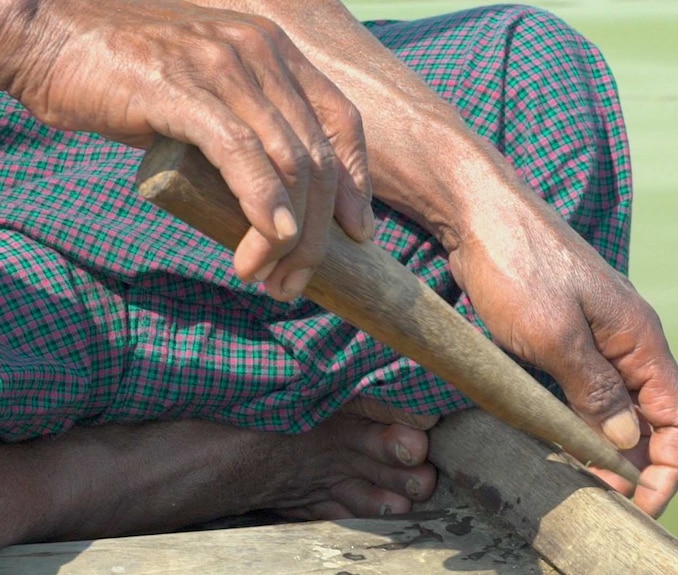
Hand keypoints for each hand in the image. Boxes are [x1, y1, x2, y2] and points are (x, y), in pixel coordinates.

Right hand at [3, 0, 373, 297]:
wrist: (48, 38)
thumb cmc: (126, 76)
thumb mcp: (206, 96)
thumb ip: (246, 134)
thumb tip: (276, 204)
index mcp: (273, 52)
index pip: (342, 121)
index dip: (356, 183)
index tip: (358, 233)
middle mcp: (259, 52)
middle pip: (316, 156)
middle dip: (318, 233)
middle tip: (296, 282)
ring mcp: (222, 66)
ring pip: (287, 163)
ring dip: (288, 236)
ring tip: (269, 279)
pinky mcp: (182, 88)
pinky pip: (241, 153)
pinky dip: (263, 203)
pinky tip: (268, 241)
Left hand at [449, 195, 677, 516]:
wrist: (477, 210)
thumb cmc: (517, 264)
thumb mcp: (556, 336)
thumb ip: (596, 391)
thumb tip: (627, 442)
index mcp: (638, 337)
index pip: (677, 416)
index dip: (665, 466)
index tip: (639, 506)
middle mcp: (624, 338)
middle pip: (648, 415)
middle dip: (633, 464)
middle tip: (601, 501)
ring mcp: (592, 334)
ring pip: (614, 403)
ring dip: (604, 444)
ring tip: (579, 480)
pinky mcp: (560, 331)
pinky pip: (582, 386)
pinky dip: (577, 418)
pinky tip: (557, 438)